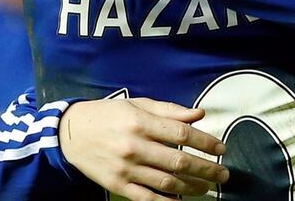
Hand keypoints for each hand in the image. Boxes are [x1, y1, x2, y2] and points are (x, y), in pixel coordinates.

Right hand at [60, 98, 228, 199]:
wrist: (70, 133)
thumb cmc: (108, 115)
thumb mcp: (138, 104)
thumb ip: (169, 110)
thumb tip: (200, 114)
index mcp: (141, 122)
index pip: (182, 134)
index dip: (206, 142)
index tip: (222, 149)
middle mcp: (135, 146)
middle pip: (179, 161)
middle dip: (206, 169)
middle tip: (224, 174)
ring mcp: (126, 169)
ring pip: (167, 182)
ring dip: (192, 187)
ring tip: (208, 187)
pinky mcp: (117, 185)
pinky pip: (147, 198)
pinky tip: (181, 200)